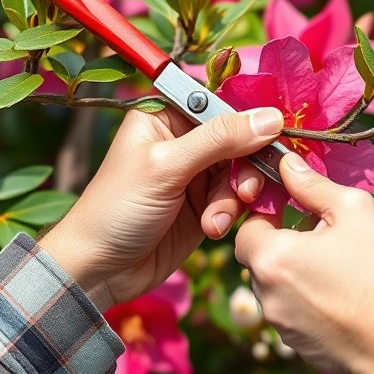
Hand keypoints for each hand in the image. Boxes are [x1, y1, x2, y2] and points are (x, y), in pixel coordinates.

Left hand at [40, 106, 282, 311]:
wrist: (99, 270)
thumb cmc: (118, 208)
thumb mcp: (167, 167)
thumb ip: (219, 139)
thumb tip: (271, 116)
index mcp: (167, 116)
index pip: (221, 103)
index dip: (250, 119)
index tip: (274, 135)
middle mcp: (185, 140)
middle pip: (239, 139)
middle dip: (245, 167)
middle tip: (244, 192)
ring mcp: (197, 174)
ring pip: (242, 172)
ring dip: (235, 197)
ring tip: (216, 221)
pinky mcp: (206, 206)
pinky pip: (236, 200)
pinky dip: (230, 215)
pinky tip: (213, 230)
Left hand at [234, 153, 373, 373]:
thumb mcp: (356, 211)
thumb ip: (315, 185)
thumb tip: (289, 165)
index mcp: (272, 258)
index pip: (247, 227)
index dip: (270, 213)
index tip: (298, 207)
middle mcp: (267, 297)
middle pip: (265, 259)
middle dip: (292, 243)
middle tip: (332, 235)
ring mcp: (283, 328)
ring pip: (284, 287)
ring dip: (306, 272)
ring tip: (351, 267)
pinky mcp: (303, 349)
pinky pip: (300, 313)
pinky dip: (317, 301)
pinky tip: (354, 296)